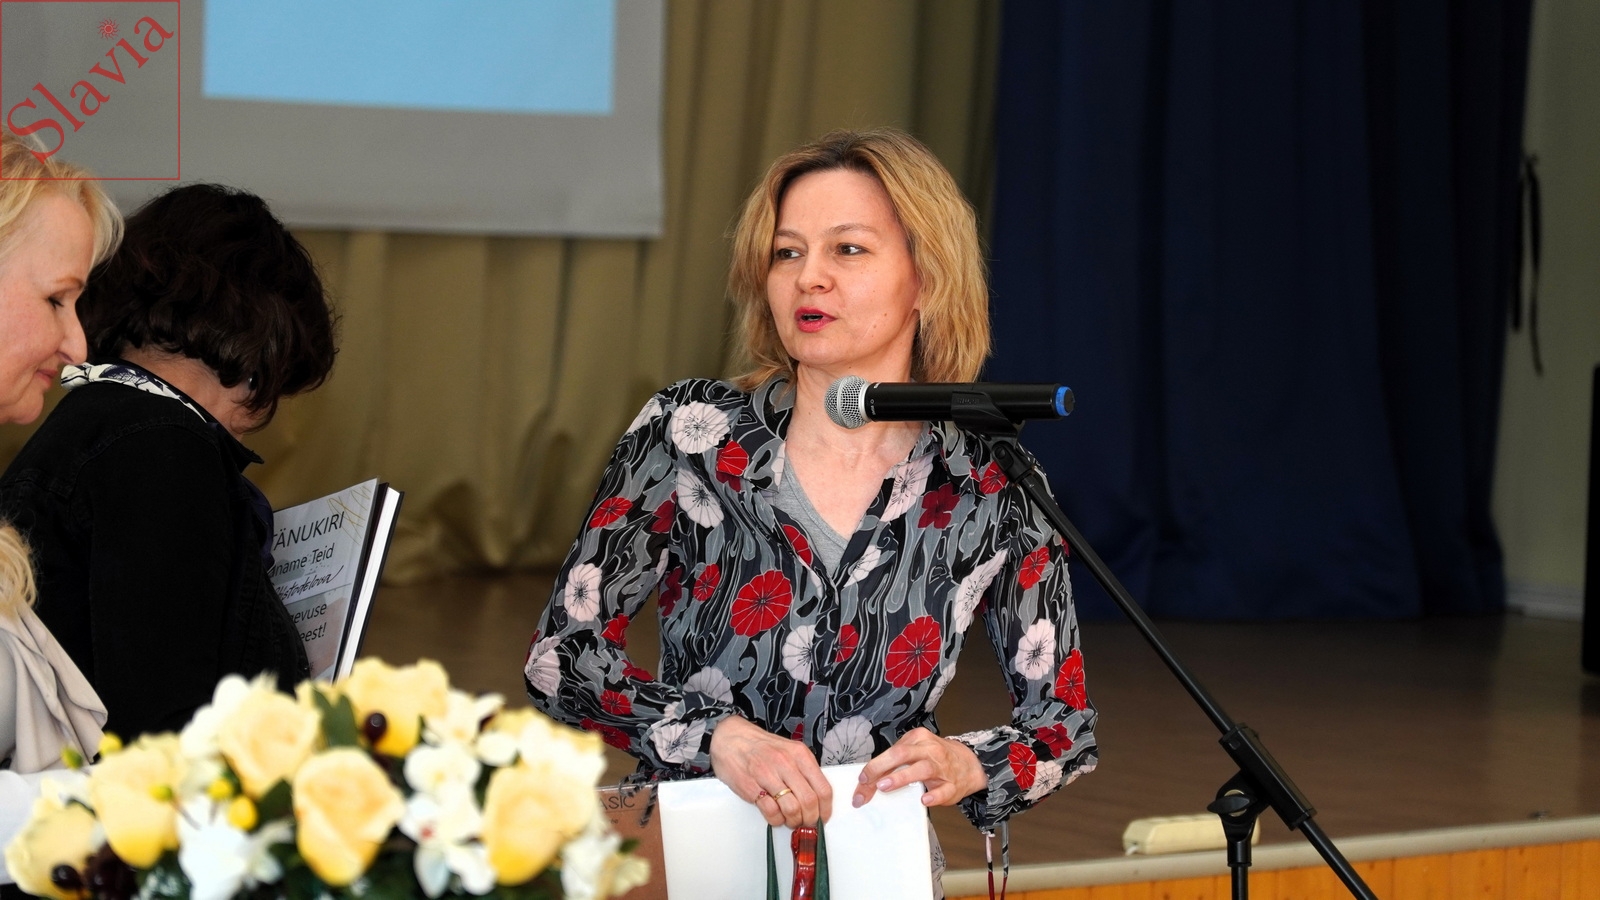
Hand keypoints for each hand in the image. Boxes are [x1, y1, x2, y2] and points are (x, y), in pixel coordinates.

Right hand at [710, 715, 833, 827]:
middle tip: (806, 822)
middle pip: (809, 801)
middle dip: (810, 819)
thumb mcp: (789, 751)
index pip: (823, 788)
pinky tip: (776, 816)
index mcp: (799, 754)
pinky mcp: (751, 787)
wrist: (730, 738)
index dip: (825, 809)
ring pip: (792, 809)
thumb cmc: (761, 747)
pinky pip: (771, 812)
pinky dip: (776, 820)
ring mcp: (767, 775)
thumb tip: (817, 798)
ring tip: (790, 820)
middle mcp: (785, 763)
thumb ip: (804, 771)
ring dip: (794, 821)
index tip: (823, 817)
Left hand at [852, 727, 984, 808]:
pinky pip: (943, 790)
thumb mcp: (916, 751)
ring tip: (884, 786)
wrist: (970, 764)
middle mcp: (929, 750)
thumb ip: (896, 761)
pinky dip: (933, 795)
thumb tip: (869, 779)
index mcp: (917, 739)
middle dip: (880, 768)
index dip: (873, 766)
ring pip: (921, 769)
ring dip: (900, 778)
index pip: (891, 751)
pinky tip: (923, 799)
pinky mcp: (952, 785)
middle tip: (866, 782)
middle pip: (902, 754)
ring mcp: (942, 767)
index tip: (861, 780)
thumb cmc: (936, 758)